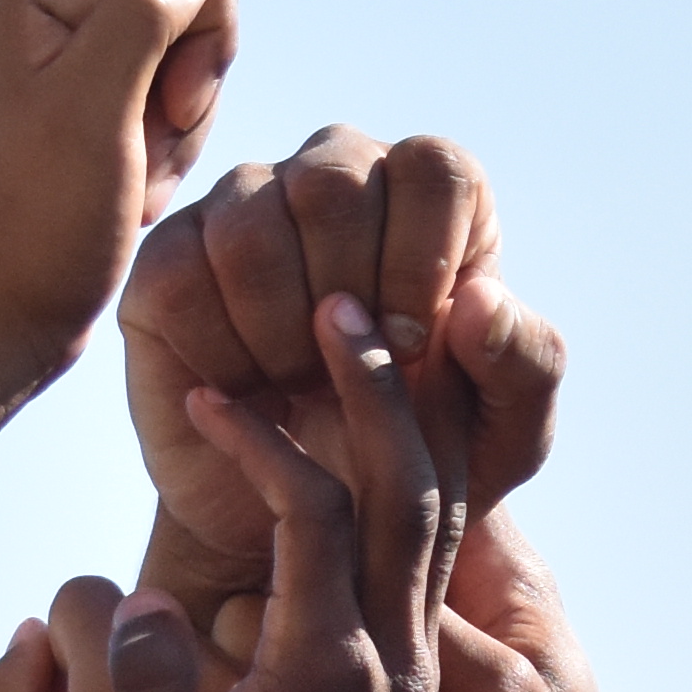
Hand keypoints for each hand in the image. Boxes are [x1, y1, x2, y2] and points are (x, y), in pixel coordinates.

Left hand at [0, 0, 240, 488]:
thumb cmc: (34, 225)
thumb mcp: (99, 110)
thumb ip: (147, 13)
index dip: (202, 39)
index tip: (157, 114)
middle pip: (192, 0)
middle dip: (187, 85)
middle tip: (141, 155)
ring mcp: (51, 38)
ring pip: (185, 54)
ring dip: (175, 128)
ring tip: (127, 182)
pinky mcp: (66, 86)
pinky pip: (159, 92)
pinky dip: (159, 145)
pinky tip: (123, 190)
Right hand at [105, 301, 473, 691]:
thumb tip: (142, 602)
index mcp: (327, 674)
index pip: (314, 516)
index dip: (260, 444)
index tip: (204, 402)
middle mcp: (390, 656)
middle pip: (408, 487)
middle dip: (375, 385)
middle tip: (337, 301)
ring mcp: (414, 665)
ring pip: (438, 512)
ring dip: (410, 419)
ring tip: (375, 338)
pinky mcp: (416, 676)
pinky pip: (434, 550)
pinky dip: (420, 474)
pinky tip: (386, 432)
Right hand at [120, 129, 561, 661]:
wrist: (316, 521)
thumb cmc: (423, 456)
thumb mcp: (505, 434)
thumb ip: (525, 362)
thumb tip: (478, 299)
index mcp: (428, 193)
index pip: (430, 170)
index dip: (422, 261)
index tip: (411, 348)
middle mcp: (334, 176)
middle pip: (332, 182)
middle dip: (349, 299)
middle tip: (348, 378)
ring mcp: (241, 209)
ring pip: (250, 230)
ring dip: (282, 336)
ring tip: (299, 388)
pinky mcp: (166, 260)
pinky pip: (182, 279)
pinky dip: (221, 354)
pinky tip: (246, 391)